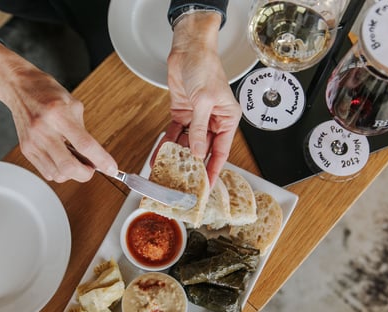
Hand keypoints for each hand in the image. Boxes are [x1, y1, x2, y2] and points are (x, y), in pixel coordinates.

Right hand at [0, 42, 117, 182]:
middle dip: (85, 173)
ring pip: (58, 174)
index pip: (85, 145)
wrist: (18, 87)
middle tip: (91, 167)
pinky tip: (61, 158)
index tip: (111, 168)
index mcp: (59, 115)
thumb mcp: (73, 105)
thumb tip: (94, 157)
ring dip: (71, 173)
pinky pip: (46, 172)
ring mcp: (33, 142)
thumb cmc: (47, 92)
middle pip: (68, 167)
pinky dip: (58, 170)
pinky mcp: (26, 149)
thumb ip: (83, 132)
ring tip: (75, 160)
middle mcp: (44, 130)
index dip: (101, 160)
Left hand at [162, 11, 241, 186]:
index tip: (208, 186)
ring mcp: (197, 118)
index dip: (214, 170)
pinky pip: (175, 133)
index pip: (221, 151)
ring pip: (188, 143)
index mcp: (227, 118)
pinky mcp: (183, 113)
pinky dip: (167, 142)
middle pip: (204, 149)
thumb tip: (197, 151)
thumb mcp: (203, 100)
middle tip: (184, 182)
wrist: (188, 49)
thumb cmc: (205, 67)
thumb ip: (199, 128)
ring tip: (168, 171)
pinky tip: (160, 154)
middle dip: (193, 165)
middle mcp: (213, 120)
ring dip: (178, 155)